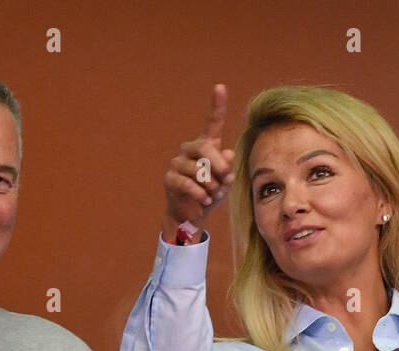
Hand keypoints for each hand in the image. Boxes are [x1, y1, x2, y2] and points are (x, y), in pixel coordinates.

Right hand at [162, 83, 235, 240]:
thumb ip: (228, 169)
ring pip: (197, 169)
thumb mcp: (225, 183)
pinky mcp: (170, 179)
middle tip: (226, 177)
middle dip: (218, 164)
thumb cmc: (210, 194)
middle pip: (205, 147)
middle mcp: (190, 150)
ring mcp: (178, 163)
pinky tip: (205, 200)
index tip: (220, 87)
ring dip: (211, 185)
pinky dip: (200, 193)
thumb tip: (228, 154)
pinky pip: (187, 183)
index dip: (217, 105)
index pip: (212, 122)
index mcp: (206, 146)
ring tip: (213, 195)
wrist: (192, 214)